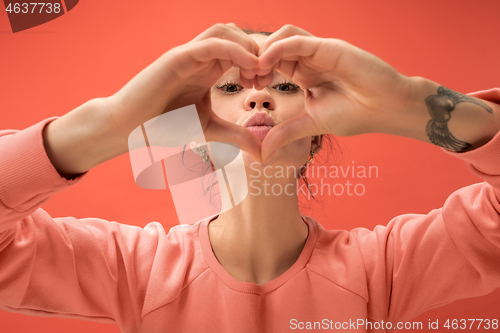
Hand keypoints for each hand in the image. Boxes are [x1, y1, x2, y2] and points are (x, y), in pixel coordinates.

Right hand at [107, 23, 262, 161]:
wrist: (129, 128)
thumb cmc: (163, 126)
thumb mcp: (209, 130)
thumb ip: (236, 135)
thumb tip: (262, 151)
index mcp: (208, 69)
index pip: (241, 49)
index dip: (259, 61)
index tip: (266, 83)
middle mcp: (199, 58)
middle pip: (237, 35)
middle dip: (257, 52)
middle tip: (264, 78)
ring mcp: (187, 55)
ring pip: (225, 31)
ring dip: (247, 47)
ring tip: (255, 73)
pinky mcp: (177, 58)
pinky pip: (211, 44)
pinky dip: (235, 50)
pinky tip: (248, 68)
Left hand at [255, 25, 412, 161]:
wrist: (387, 109)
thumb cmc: (356, 114)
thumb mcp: (310, 124)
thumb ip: (285, 133)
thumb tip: (262, 153)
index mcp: (304, 72)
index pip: (272, 60)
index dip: (255, 69)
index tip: (246, 86)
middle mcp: (310, 58)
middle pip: (273, 44)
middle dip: (254, 57)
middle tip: (245, 78)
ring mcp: (319, 50)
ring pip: (283, 36)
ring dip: (263, 50)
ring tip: (255, 72)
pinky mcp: (329, 47)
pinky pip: (296, 40)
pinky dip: (277, 49)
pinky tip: (265, 65)